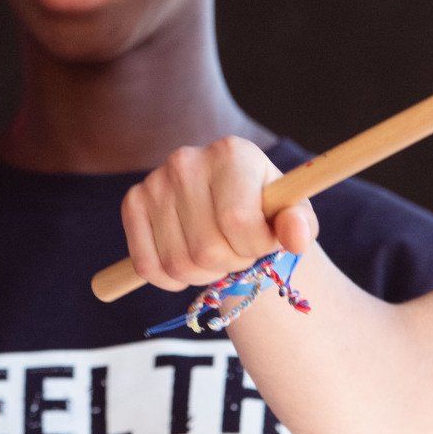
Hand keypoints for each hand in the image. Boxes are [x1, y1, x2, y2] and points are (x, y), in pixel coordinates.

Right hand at [119, 137, 319, 291]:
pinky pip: (147, 266)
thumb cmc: (264, 208)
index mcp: (231, 153)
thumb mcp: (291, 213)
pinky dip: (171, 279)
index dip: (257, 247)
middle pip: (207, 249)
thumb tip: (296, 238)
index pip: (239, 223)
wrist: (229, 200)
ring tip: (217, 254)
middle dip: (231, 264)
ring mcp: (154, 182)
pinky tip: (189, 263)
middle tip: (239, 250)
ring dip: (204, 274)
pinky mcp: (133, 204)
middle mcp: (186, 161)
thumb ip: (299, 224)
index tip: (265, 240)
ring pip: (178, 264)